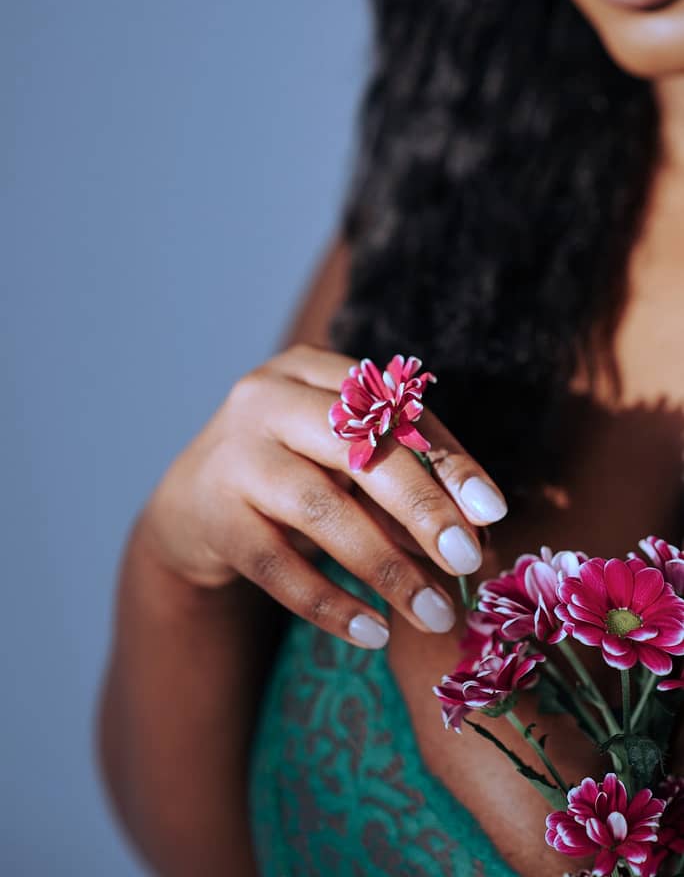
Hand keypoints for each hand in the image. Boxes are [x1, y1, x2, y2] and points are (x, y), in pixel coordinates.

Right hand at [139, 344, 507, 647]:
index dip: (446, 459)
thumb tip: (481, 542)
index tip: (492, 511)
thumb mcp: (345, 465)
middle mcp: (267, 398)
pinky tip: (372, 632)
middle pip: (356, 447)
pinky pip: (276, 565)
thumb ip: (405, 488)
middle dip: (421, 506)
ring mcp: (233, 453)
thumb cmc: (293, 474)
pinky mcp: (211, 512)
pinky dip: (329, 603)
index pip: (392, 409)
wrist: (192, 505)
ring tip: (434, 613)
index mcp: (312, 370)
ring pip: (320, 507)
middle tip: (468, 561)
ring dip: (386, 567)